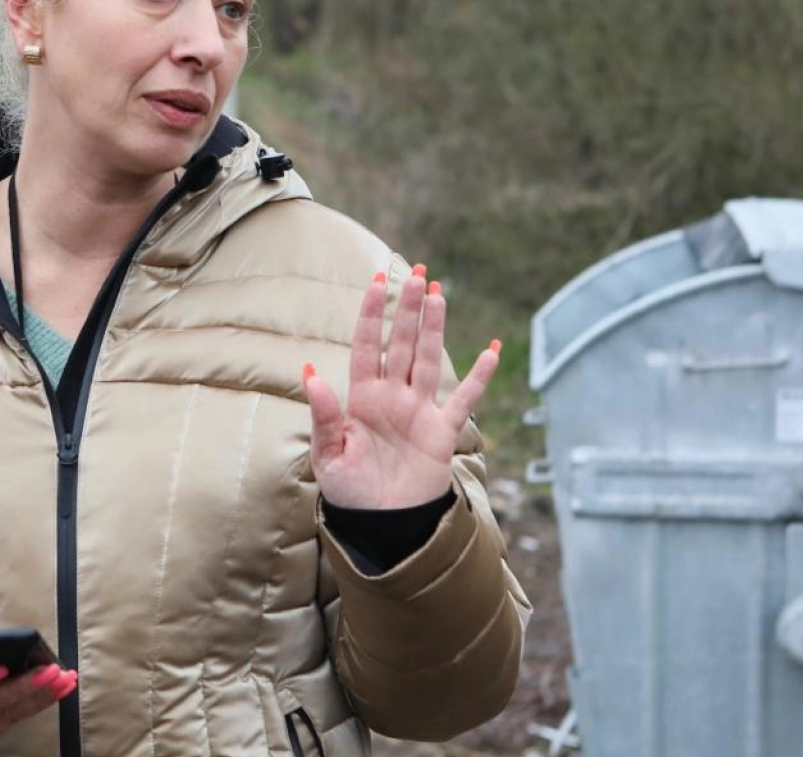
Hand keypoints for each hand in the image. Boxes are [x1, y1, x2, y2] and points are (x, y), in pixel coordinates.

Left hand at [303, 265, 500, 509]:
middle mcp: (393, 397)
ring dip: (435, 329)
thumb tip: (310, 372)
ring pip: (430, 361)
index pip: (368, 346)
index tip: (376, 282)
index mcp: (361, 398)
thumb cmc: (350, 492)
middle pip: (403, 344)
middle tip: (417, 275)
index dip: (372, 314)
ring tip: (439, 294)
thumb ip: (322, 414)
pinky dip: (480, 377)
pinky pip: (464, 400)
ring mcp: (419, 412)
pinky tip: (492, 350)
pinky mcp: (442, 433)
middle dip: (408, 310)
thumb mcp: (327, 455)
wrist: (381, 526)